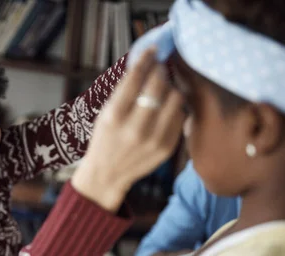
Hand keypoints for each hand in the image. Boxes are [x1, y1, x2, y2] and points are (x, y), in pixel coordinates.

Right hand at [72, 49, 185, 212]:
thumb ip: (125, 91)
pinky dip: (174, 108)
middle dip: (161, 72)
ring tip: (163, 90)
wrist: (107, 175)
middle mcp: (134, 128)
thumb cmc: (104, 139)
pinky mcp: (167, 148)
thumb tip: (147, 63)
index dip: (146, 59)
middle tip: (158, 70)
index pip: (135, 78)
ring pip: (175, 99)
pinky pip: (180, 116)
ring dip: (171, 89)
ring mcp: (153, 140)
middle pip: (159, 85)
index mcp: (114, 116)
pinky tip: (165, 109)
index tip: (152, 51)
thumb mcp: (105, 113)